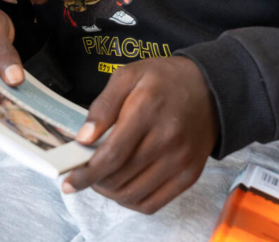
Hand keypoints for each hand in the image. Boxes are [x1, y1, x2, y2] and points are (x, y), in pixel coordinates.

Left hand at [61, 57, 218, 213]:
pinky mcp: (189, 175)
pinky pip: (153, 203)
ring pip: (133, 194)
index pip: (113, 154)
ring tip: (101, 180)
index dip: (87, 173)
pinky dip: (131, 202)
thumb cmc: (163, 80)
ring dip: (110, 193)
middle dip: (94, 182)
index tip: (68, 181)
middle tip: (83, 174)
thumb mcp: (128, 75)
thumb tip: (83, 138)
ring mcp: (180, 160)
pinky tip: (122, 188)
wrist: (210, 89)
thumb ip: (103, 105)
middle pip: (120, 177)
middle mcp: (167, 138)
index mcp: (148, 109)